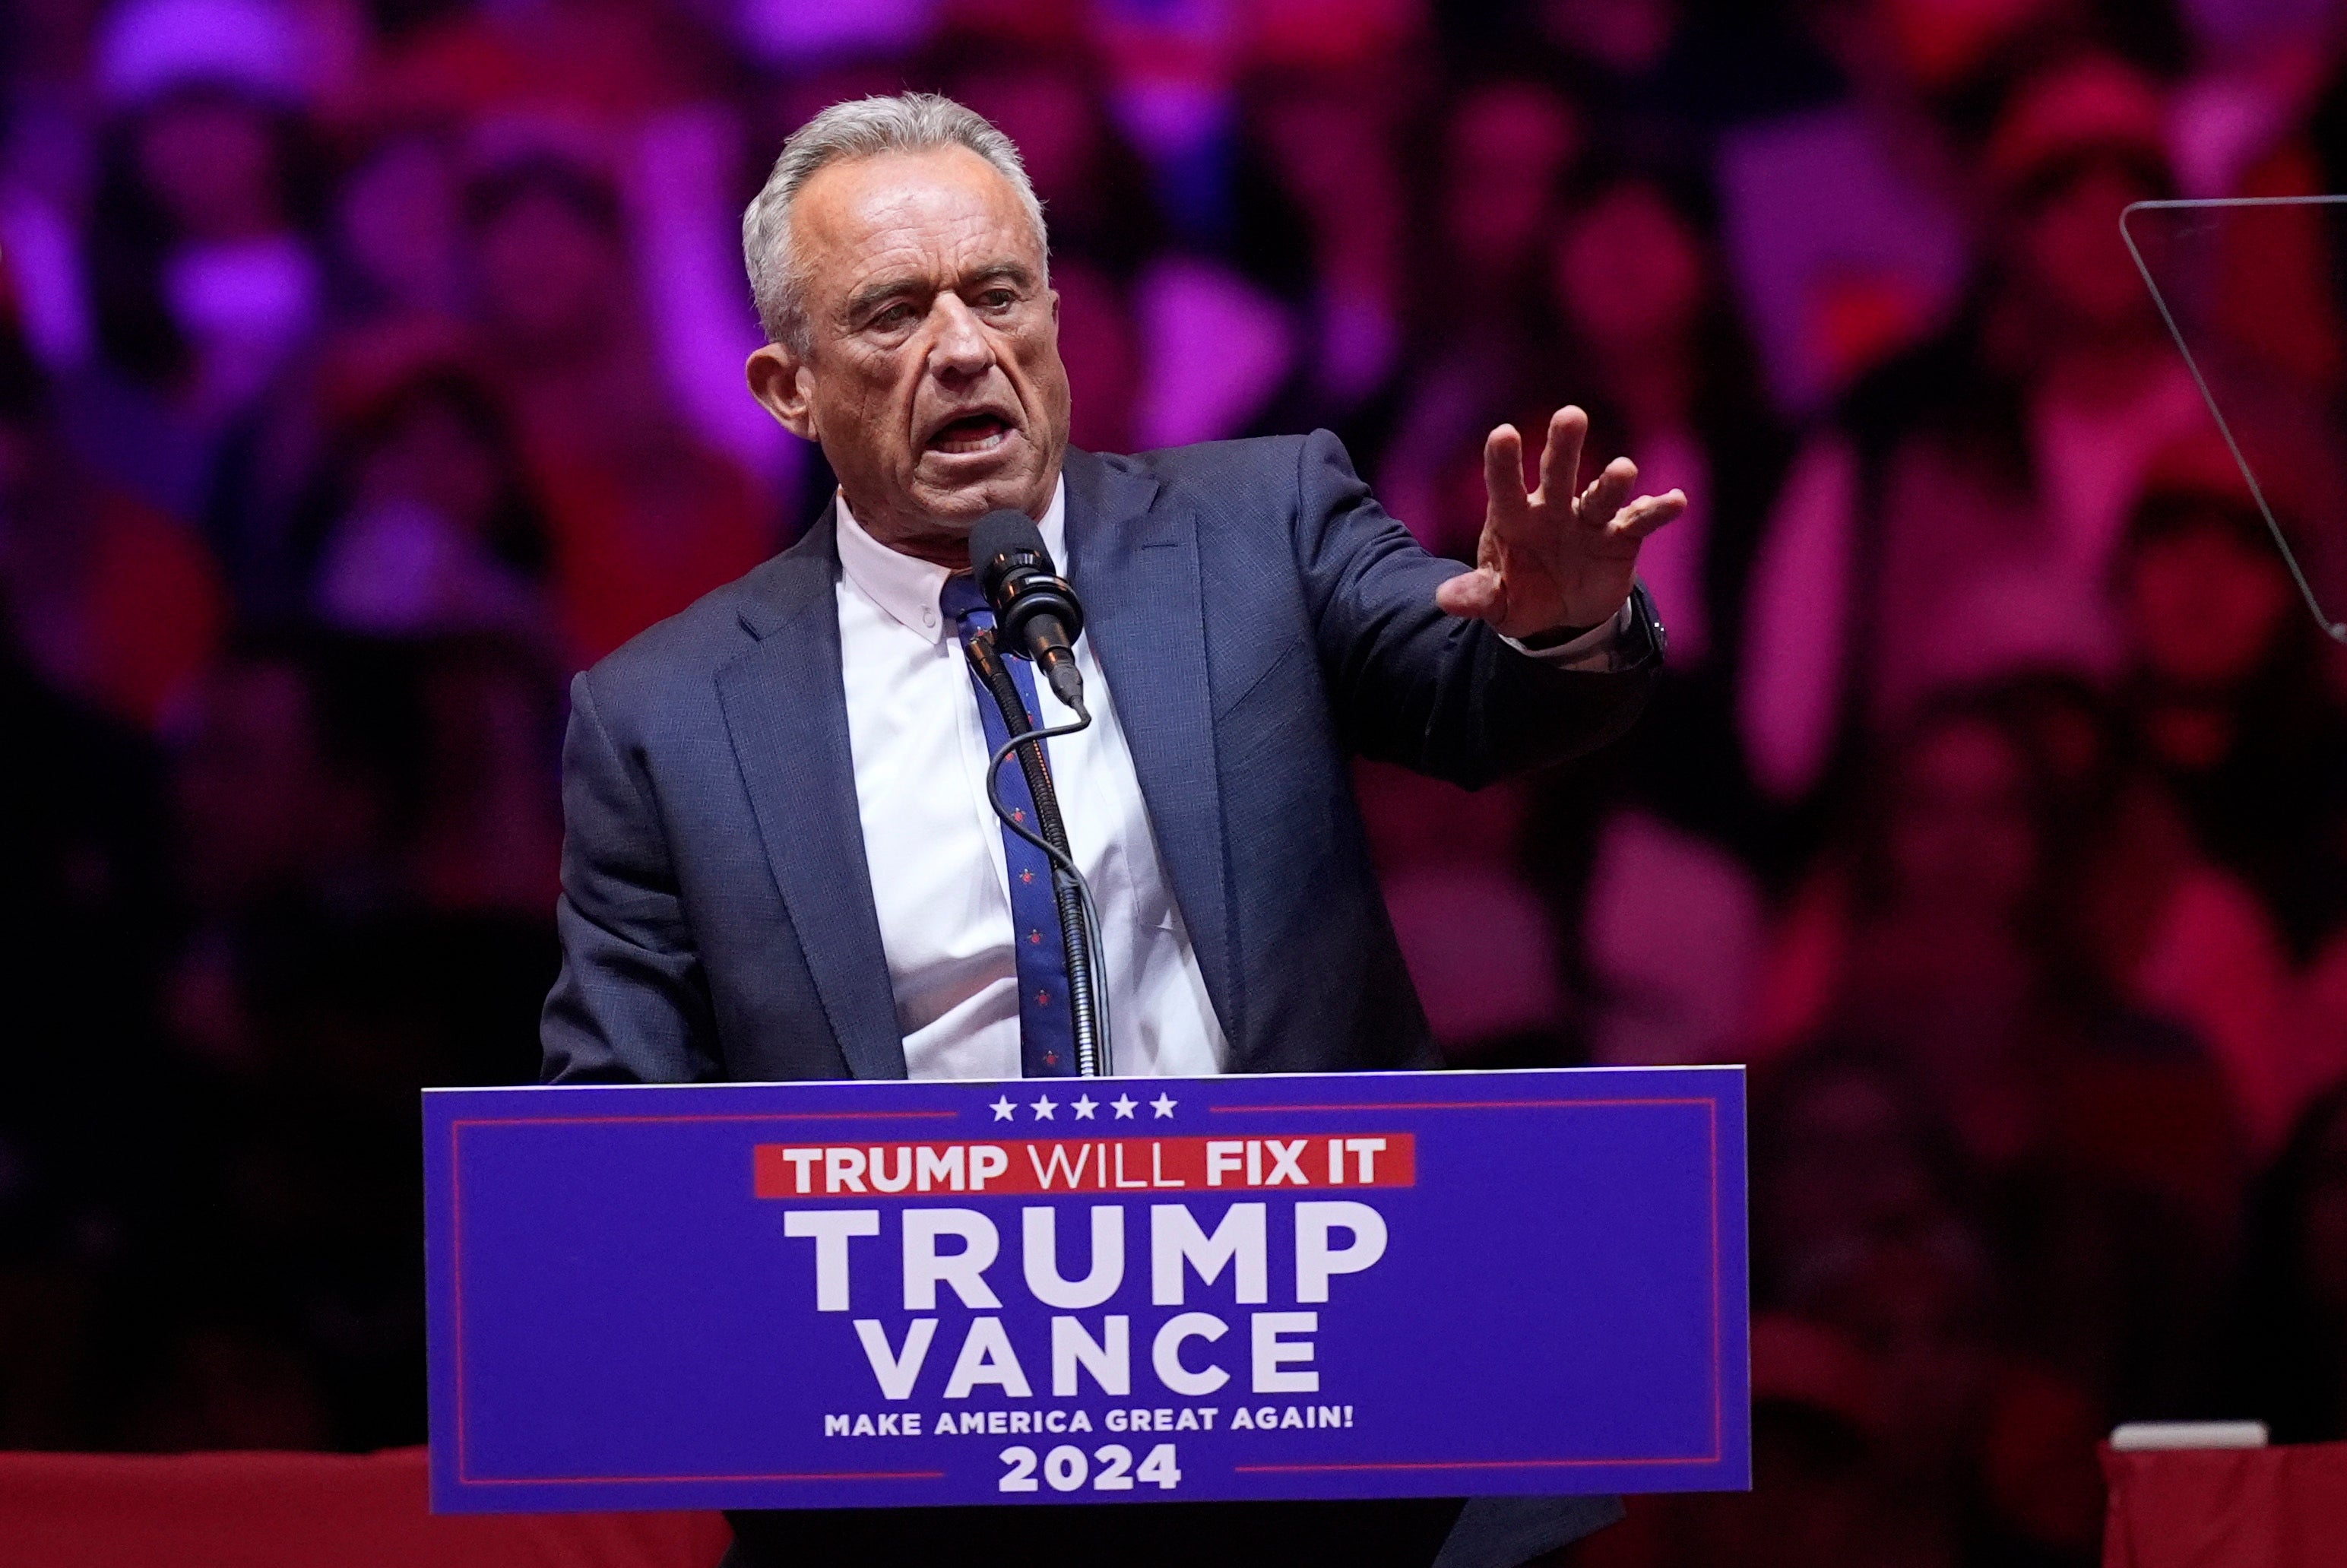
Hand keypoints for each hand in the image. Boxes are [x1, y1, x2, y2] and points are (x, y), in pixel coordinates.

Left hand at [1434, 406, 1686, 639]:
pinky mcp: (1621, 536)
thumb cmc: (1521, 595)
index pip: (1504, 484)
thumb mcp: (1496, 603)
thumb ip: (1477, 596)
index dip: (1503, 461)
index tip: (1503, 434)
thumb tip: (1445, 599)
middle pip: (1558, 471)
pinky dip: (1657, 510)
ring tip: (1622, 470)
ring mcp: (1589, 519)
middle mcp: (1552, 508)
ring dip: (1612, 482)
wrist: (1562, 614)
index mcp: (1513, 516)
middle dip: (1564, 445)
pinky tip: (1675, 501)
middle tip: (1570, 416)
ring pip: (1601, 493)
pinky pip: (1640, 520)